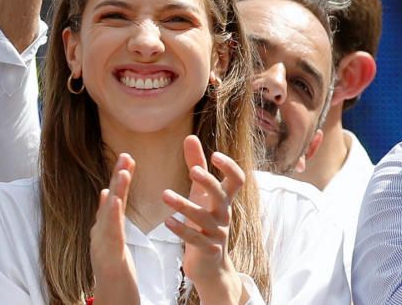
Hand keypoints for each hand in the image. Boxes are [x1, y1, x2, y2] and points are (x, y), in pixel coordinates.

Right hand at [90, 153, 139, 304]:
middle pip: (111, 199)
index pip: (114, 197)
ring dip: (116, 190)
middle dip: (118, 176)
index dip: (119, 177)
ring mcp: (102, 241)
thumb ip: (109, 218)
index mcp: (106, 227)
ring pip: (110, 212)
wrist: (112, 298)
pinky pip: (110, 231)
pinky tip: (114, 200)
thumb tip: (106, 193)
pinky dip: (111, 214)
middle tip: (126, 156)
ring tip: (123, 172)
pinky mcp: (108, 254)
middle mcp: (100, 230)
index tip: (127, 158)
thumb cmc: (115, 272)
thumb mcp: (113, 241)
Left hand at [162, 136, 245, 302]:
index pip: (238, 180)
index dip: (230, 167)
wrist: (210, 264)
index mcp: (224, 199)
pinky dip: (181, 230)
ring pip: (203, 217)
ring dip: (183, 205)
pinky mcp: (208, 250)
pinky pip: (196, 239)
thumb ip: (196, 164)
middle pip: (221, 195)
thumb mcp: (200, 193)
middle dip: (209, 183)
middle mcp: (224, 214)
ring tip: (164, 195)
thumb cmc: (204, 220)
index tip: (216, 155)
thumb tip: (190, 136)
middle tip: (192, 171)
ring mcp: (217, 233)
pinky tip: (167, 221)